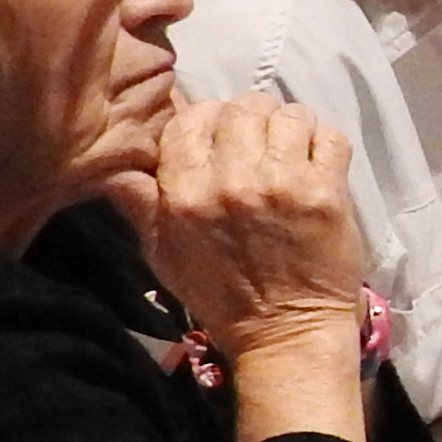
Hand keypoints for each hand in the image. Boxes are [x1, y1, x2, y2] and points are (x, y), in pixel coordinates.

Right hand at [139, 94, 367, 352]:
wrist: (286, 333)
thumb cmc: (221, 296)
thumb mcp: (162, 253)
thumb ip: (139, 202)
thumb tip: (112, 163)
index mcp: (186, 192)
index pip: (191, 119)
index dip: (206, 119)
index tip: (219, 136)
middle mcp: (232, 180)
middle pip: (242, 109)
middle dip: (249, 120)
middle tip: (258, 144)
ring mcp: (284, 182)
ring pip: (288, 115)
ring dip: (290, 128)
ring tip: (289, 151)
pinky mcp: (327, 192)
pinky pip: (330, 136)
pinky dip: (325, 142)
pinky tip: (318, 163)